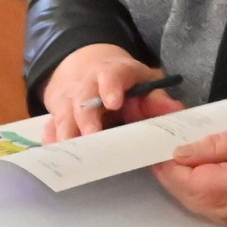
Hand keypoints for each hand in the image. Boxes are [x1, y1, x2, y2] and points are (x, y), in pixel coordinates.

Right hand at [40, 44, 182, 140]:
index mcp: (112, 72)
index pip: (111, 74)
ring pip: (63, 113)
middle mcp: (86, 84)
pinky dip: (51, 140)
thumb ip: (158, 99)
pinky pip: (50, 127)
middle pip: (83, 97)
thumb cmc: (124, 83)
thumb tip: (176, 111)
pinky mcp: (57, 114)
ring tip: (71, 151)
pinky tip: (54, 156)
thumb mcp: (143, 83)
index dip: (111, 87)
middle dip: (86, 117)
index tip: (114, 102)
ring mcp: (68, 99)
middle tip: (91, 135)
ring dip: (66, 132)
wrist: (89, 71)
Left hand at [152, 121, 226, 225]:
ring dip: (178, 180)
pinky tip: (190, 168)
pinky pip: (204, 205)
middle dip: (167, 170)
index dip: (164, 163)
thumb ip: (214, 146)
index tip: (151, 140)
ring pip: (190, 202)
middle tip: (156, 142)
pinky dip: (192, 188)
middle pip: (182, 194)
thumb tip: (179, 153)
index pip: (184, 181)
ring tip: (171, 152)